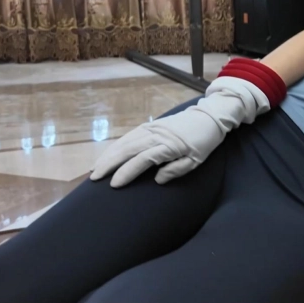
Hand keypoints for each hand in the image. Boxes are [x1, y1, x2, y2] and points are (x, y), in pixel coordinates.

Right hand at [90, 77, 268, 187]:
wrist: (209, 117)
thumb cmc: (204, 142)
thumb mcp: (196, 160)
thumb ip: (177, 170)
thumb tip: (157, 179)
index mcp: (168, 146)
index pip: (142, 160)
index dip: (126, 172)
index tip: (114, 185)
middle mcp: (157, 135)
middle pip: (127, 150)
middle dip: (109, 164)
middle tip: (94, 178)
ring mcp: (152, 128)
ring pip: (125, 141)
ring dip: (109, 154)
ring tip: (95, 168)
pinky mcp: (151, 124)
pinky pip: (130, 135)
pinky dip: (117, 144)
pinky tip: (109, 153)